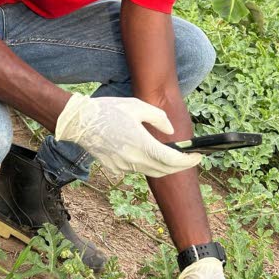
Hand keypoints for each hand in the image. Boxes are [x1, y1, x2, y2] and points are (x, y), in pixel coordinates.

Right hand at [55, 92, 202, 178]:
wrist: (80, 122)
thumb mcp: (137, 106)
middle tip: (189, 158)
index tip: (198, 156)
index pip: (172, 160)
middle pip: (164, 170)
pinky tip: (148, 154)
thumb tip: (170, 133)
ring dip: (164, 166)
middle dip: (180, 166)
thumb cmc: (108, 110)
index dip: (188, 161)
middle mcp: (134, 159)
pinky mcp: (115, 168)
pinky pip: (137, 169)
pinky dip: (148, 165)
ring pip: (151, 172)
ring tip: (172, 156)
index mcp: (141, 143)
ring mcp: (123, 166)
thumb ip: (159, 118)